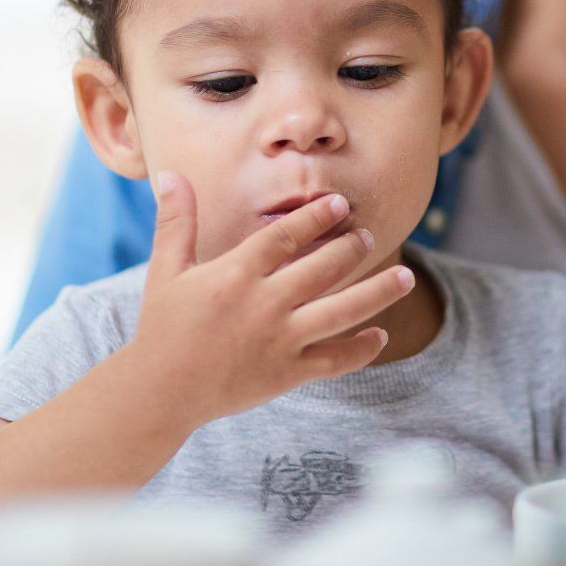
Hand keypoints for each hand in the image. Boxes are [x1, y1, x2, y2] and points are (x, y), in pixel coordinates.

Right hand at [126, 172, 413, 426]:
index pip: (285, 236)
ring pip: (342, 313)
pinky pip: (334, 360)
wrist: (160, 392)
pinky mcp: (286, 374)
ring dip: (378, 293)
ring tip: (405, 277)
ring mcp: (279, 341)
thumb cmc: (163, 327)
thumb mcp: (165, 270)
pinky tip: (380, 335)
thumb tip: (171, 173)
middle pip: (323, 269)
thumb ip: (176, 221)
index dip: (315, 217)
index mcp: (235, 274)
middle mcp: (263, 305)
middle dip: (352, 249)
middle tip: (370, 236)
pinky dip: (361, 349)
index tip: (339, 203)